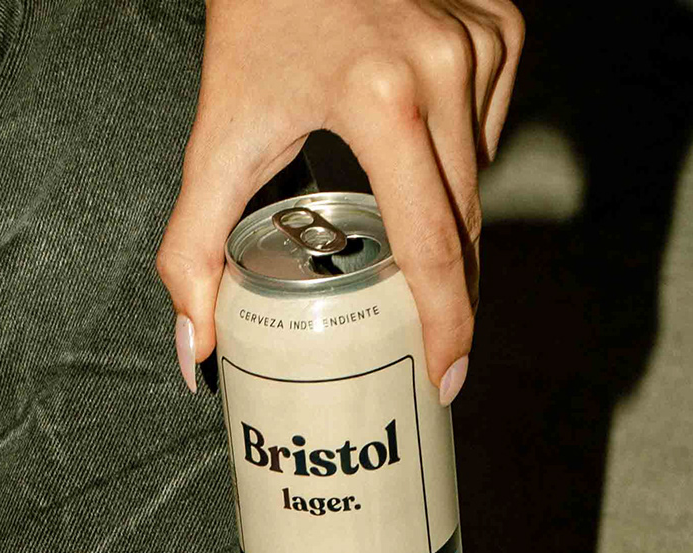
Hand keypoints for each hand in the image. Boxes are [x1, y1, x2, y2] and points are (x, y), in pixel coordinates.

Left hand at [157, 0, 524, 397]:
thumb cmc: (253, 27)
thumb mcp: (216, 142)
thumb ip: (193, 253)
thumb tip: (197, 354)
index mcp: (382, 101)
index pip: (432, 245)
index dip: (446, 325)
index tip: (448, 377)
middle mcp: (444, 67)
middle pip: (464, 222)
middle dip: (449, 292)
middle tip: (430, 345)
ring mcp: (479, 42)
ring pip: (477, 175)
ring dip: (444, 215)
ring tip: (398, 229)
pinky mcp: (498, 24)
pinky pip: (489, 124)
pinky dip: (457, 151)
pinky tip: (414, 145)